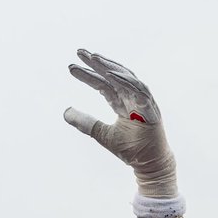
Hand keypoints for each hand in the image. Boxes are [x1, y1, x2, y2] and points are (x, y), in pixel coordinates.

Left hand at [64, 50, 176, 197]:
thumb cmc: (132, 151)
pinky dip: (127, 81)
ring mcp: (144, 103)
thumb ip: (85, 123)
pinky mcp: (152, 109)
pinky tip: (111, 74)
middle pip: (115, 76)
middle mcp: (133, 100)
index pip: (103, 85)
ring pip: (127, 78)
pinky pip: (140, 90)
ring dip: (111, 67)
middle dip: (98, 63)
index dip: (89, 75)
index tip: (71, 67)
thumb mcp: (102, 134)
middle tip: (80, 52)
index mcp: (122, 104)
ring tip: (94, 58)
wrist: (150, 166)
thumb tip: (65, 113)